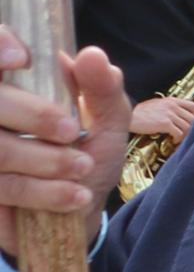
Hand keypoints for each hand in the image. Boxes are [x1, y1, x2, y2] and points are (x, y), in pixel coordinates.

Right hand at [0, 32, 130, 251]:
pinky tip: (75, 196)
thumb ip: (102, 88)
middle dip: (35, 115)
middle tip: (72, 133)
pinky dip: (44, 192)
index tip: (23, 59)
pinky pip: (3, 186)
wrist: (76, 216)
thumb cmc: (84, 156)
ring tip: (82, 169)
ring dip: (47, 160)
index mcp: (12, 87)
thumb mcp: (106, 122)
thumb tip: (91, 56)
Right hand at [124, 94, 193, 145]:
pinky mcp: (165, 124)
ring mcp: (170, 114)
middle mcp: (173, 106)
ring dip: (186, 134)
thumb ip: (169, 107)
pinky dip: (178, 138)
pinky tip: (174, 140)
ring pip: (188, 126)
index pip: (192, 105)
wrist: (129, 116)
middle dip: (192, 127)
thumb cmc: (139, 112)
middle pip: (193, 117)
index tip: (192, 122)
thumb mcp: (156, 104)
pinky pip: (179, 132)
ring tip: (180, 138)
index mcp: (172, 100)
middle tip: (188, 133)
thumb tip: (177, 114)